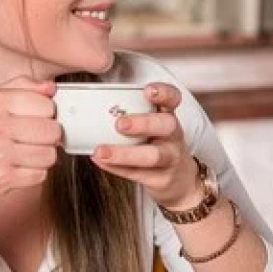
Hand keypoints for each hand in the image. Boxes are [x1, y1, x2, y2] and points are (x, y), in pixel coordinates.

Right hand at [0, 77, 60, 207]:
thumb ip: (17, 86)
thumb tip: (49, 87)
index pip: (46, 105)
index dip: (45, 113)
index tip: (36, 119)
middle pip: (52, 130)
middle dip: (46, 136)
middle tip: (30, 138)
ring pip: (50, 154)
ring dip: (40, 157)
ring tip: (22, 153)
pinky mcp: (3, 178)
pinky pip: (40, 175)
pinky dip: (32, 174)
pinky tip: (16, 168)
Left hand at [89, 82, 198, 207]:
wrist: (179, 181)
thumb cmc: (157, 146)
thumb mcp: (153, 127)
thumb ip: (131, 116)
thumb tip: (93, 108)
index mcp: (168, 117)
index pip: (172, 99)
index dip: (163, 93)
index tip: (148, 90)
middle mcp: (173, 136)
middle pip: (166, 126)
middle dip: (143, 123)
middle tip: (120, 124)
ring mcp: (170, 159)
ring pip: (153, 155)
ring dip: (124, 153)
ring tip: (101, 151)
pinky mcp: (161, 179)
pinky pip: (138, 174)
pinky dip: (116, 167)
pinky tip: (101, 162)